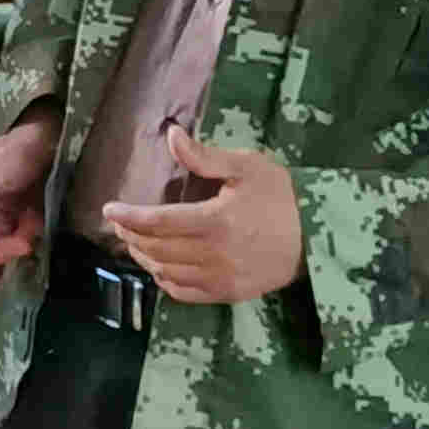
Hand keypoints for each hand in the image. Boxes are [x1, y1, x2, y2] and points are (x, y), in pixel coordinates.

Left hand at [100, 127, 303, 304]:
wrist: (319, 235)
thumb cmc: (283, 196)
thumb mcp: (247, 166)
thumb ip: (204, 156)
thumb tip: (170, 134)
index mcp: (215, 221)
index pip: (157, 222)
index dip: (129, 216)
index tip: (110, 209)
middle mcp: (214, 255)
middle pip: (156, 249)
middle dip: (132, 236)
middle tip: (121, 224)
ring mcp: (220, 278)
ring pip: (166, 272)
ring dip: (145, 257)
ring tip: (135, 242)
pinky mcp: (228, 293)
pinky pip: (184, 292)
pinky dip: (165, 280)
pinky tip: (160, 266)